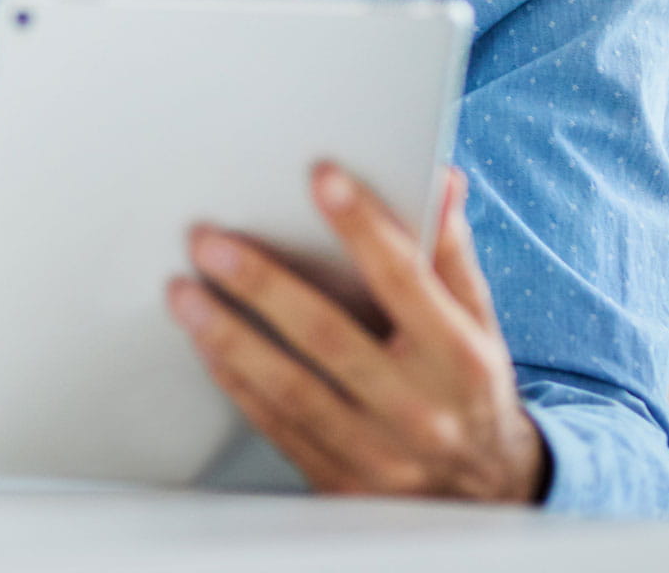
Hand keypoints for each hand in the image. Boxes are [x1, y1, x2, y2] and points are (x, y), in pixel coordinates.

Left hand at [166, 165, 547, 501]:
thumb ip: (450, 251)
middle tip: (209, 242)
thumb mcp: (478, 319)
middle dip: (262, 285)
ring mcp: (378, 455)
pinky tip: (204, 344)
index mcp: (458, 358)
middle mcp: (419, 409)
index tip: (321, 176)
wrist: (485, 493)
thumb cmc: (469, 386)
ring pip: (291, 389)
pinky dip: (236, 383)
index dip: (363, 226)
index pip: (405, 279)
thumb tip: (441, 181)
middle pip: (329, 337)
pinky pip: (278, 427)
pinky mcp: (341, 483)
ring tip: (183, 292)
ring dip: (229, 336)